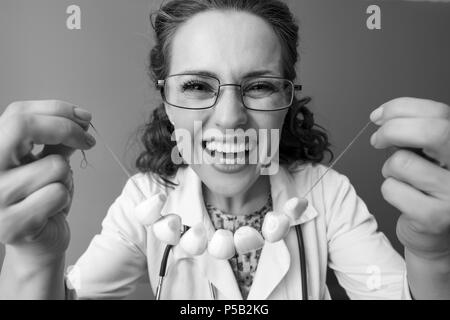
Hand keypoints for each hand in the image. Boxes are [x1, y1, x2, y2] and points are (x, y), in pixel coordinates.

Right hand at [0, 100, 95, 258]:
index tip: (84, 118)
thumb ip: (56, 140)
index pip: (17, 114)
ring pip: (54, 165)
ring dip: (65, 177)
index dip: (57, 110)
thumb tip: (80, 119)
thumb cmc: (40, 199)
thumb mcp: (45, 163)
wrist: (36, 244)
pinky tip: (51, 210)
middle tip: (87, 139)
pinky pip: (57, 193)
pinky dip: (63, 198)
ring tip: (52, 191)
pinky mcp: (12, 224)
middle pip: (23, 126)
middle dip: (65, 128)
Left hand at [370, 97, 449, 257]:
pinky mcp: (437, 218)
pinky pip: (393, 189)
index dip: (401, 108)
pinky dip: (388, 190)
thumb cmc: (427, 187)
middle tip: (377, 139)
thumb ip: (414, 132)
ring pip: (402, 163)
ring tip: (401, 179)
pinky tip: (403, 198)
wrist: (435, 233)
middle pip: (432, 132)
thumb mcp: (427, 153)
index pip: (439, 113)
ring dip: (389, 168)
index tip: (378, 116)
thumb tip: (381, 116)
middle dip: (393, 129)